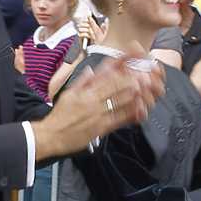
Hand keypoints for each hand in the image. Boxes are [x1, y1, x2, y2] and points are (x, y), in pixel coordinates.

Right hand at [37, 58, 160, 156]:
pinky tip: (141, 109)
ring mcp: (99, 114)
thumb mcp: (68, 93)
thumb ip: (82, 81)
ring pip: (122, 101)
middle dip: (133, 80)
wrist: (52, 136)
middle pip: (118, 86)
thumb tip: (91, 70)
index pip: (107, 75)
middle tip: (146, 76)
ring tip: (148, 89)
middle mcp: (93, 100)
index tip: (133, 64)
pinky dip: (132, 113)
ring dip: (136, 94)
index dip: (122, 68)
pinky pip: (120, 119)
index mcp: (85, 91)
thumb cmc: (59, 116)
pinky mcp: (102, 128)